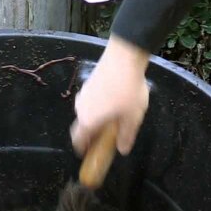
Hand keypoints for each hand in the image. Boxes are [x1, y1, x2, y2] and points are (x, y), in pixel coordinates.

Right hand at [71, 35, 150, 155]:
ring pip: (87, 111)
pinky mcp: (90, 81)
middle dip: (92, 133)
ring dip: (96, 117)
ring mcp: (84, 93)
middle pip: (83, 125)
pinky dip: (99, 105)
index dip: (82, 149)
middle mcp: (81, 107)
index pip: (78, 140)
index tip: (87, 153)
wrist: (124, 57)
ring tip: (114, 117)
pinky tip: (115, 100)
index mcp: (88, 120)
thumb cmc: (127, 91)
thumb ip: (126, 136)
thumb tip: (122, 149)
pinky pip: (91, 99)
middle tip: (105, 137)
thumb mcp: (132, 118)